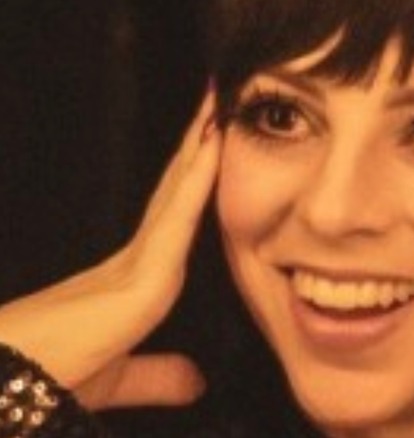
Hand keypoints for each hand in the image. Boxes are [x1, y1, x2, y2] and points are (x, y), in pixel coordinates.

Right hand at [0, 89, 220, 409]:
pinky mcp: (139, 279)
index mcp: (133, 280)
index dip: (192, 182)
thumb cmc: (54, 379)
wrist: (14, 389)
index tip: (212, 145)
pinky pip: (177, 223)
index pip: (172, 220)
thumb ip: (157, 375)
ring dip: (200, 152)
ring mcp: (134, 264)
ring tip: (218, 106)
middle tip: (217, 104)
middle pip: (174, 196)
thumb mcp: (121, 375)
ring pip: (178, 198)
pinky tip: (211, 149)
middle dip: (195, 151)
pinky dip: (197, 184)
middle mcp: (133, 262)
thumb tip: (195, 382)